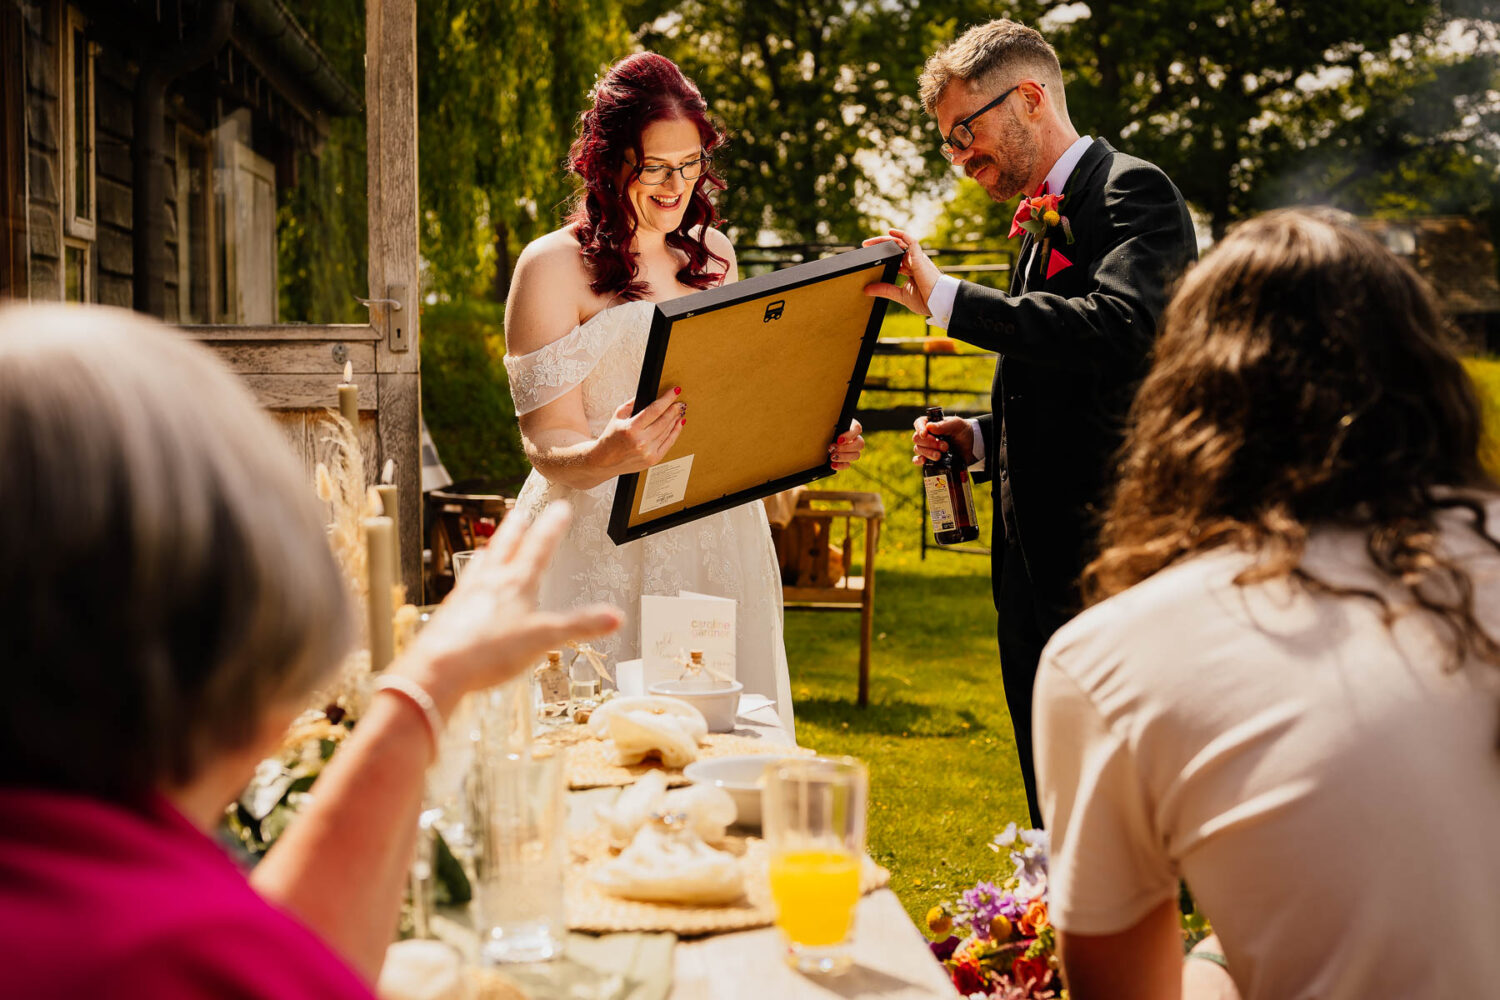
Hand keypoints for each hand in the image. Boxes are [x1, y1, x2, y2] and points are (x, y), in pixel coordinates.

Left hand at [397, 502, 621, 713]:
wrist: (437, 668)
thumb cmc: (490, 652)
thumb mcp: (543, 639)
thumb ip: (579, 626)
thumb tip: (616, 617)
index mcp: (516, 583)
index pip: (539, 547)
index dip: (552, 527)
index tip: (561, 508)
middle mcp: (490, 582)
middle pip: (505, 547)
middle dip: (515, 529)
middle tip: (519, 512)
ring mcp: (467, 596)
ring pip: (482, 563)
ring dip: (492, 549)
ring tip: (492, 543)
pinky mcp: (450, 614)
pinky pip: (464, 586)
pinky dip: (472, 577)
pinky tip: (469, 585)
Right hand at [595, 386, 686, 475]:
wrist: (603, 461)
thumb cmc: (610, 437)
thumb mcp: (617, 416)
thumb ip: (633, 404)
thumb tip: (651, 395)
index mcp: (631, 428)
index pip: (655, 410)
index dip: (667, 399)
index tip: (675, 391)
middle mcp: (641, 441)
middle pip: (664, 421)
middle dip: (675, 409)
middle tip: (680, 402)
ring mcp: (648, 452)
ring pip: (668, 431)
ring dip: (676, 419)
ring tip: (680, 411)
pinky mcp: (653, 460)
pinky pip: (669, 443)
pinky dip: (675, 432)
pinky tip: (678, 424)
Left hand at [828, 418, 864, 469]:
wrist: (819, 436)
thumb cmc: (824, 427)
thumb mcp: (828, 424)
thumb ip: (831, 425)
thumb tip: (827, 426)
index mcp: (852, 427)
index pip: (857, 429)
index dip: (849, 436)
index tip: (838, 440)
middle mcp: (855, 439)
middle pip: (860, 444)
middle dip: (846, 448)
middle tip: (832, 448)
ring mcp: (852, 450)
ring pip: (856, 455)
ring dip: (843, 457)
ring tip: (831, 456)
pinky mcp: (846, 459)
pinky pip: (848, 464)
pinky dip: (840, 465)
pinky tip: (832, 465)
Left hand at [863, 229, 943, 316]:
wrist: (938, 302)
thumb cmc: (925, 300)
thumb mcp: (900, 294)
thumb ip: (884, 290)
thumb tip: (867, 289)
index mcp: (911, 270)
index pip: (895, 258)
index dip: (884, 256)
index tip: (870, 257)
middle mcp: (914, 262)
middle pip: (895, 248)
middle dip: (881, 246)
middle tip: (865, 245)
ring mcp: (917, 258)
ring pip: (900, 243)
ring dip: (885, 240)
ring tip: (870, 242)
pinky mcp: (919, 257)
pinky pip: (911, 241)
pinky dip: (902, 235)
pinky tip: (890, 231)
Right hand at [913, 414, 974, 465]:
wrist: (972, 447)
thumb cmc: (963, 432)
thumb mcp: (957, 425)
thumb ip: (943, 425)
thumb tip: (928, 427)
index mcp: (931, 424)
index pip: (919, 423)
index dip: (919, 429)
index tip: (924, 434)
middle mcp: (927, 435)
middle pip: (917, 438)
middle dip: (930, 443)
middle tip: (945, 446)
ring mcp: (927, 447)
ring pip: (918, 449)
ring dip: (929, 453)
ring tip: (940, 455)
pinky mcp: (929, 458)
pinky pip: (917, 460)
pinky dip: (918, 461)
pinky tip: (924, 461)